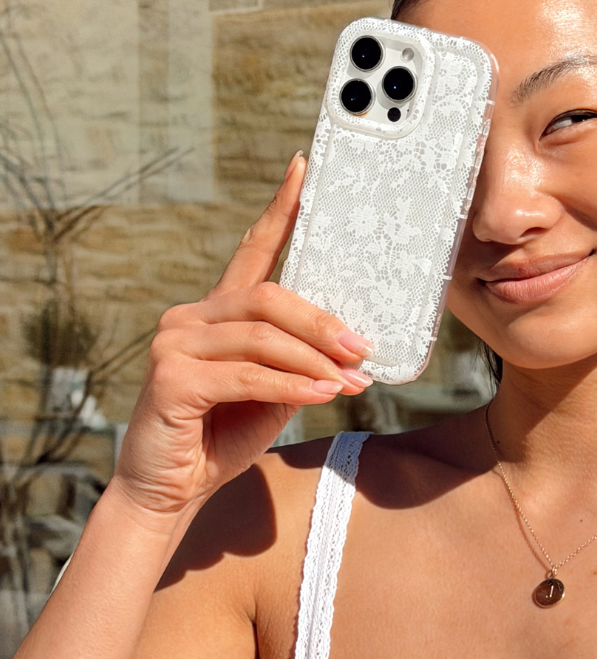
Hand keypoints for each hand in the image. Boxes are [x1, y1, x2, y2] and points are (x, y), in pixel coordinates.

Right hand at [114, 152, 371, 520]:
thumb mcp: (272, 391)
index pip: (254, 249)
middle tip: (363, 346)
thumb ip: (299, 361)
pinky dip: (291, 386)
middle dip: (323, 322)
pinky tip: (322, 395)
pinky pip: (248, 374)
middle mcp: (192, 315)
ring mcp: (175, 341)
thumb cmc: (223, 434)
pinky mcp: (170, 376)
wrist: (170, 490)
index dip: (281, 208)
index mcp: (218, 311)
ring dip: (315, 360)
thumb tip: (354, 346)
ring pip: (263, 336)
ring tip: (351, 380)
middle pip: (270, 297)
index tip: (305, 168)